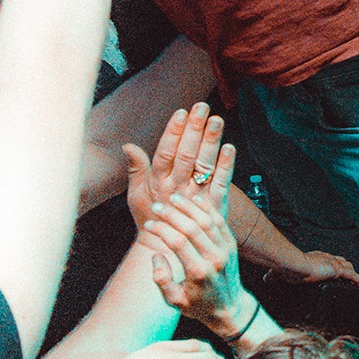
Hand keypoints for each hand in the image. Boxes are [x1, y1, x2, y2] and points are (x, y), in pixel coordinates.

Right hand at [124, 102, 232, 228]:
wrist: (167, 251)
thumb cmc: (150, 219)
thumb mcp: (135, 196)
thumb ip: (136, 169)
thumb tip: (128, 145)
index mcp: (158, 183)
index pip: (166, 154)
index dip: (173, 133)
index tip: (181, 113)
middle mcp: (177, 188)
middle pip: (186, 156)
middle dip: (194, 130)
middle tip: (202, 107)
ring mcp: (196, 197)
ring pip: (204, 166)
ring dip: (211, 142)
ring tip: (217, 120)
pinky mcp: (214, 206)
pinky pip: (221, 184)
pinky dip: (226, 166)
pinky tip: (230, 148)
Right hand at [140, 191, 246, 329]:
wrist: (230, 308)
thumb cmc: (198, 306)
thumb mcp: (174, 301)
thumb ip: (162, 280)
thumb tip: (156, 256)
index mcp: (198, 272)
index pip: (178, 242)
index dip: (161, 230)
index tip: (148, 224)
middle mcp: (214, 258)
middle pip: (192, 227)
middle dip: (173, 214)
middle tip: (157, 206)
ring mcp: (226, 249)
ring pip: (207, 220)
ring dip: (190, 206)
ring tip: (174, 198)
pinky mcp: (232, 243)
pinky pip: (220, 220)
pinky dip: (207, 208)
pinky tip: (195, 199)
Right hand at [277, 249, 358, 287]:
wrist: (293, 265)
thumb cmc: (287, 267)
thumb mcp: (279, 272)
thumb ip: (272, 276)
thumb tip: (265, 278)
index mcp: (314, 258)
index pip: (327, 260)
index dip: (332, 265)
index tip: (334, 272)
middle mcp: (325, 258)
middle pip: (341, 262)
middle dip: (345, 269)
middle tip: (348, 278)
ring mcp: (332, 264)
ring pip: (349, 267)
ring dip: (352, 275)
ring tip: (356, 283)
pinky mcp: (337, 270)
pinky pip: (353, 276)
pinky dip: (357, 280)